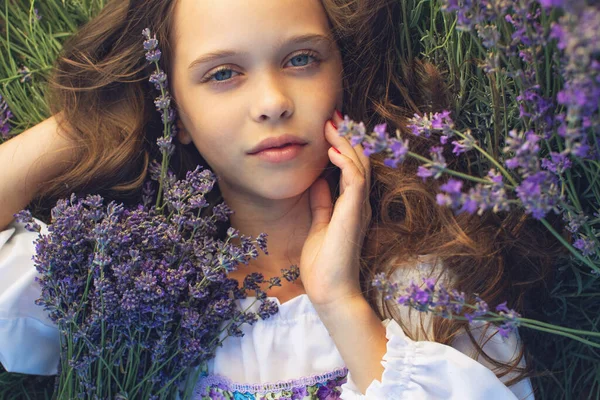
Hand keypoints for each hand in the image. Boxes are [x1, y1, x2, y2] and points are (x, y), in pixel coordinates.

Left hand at [299, 109, 371, 307]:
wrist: (330, 291)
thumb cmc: (323, 264)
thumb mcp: (319, 224)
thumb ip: (321, 203)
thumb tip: (318, 181)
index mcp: (351, 205)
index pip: (351, 167)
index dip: (342, 145)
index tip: (329, 127)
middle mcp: (359, 203)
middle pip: (358, 160)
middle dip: (346, 136)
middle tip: (333, 115)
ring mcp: (359, 207)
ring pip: (359, 165)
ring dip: (345, 142)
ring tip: (332, 123)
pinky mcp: (354, 212)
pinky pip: (354, 179)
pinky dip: (345, 160)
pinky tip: (332, 148)